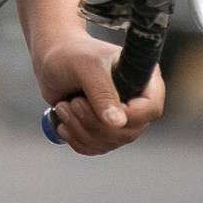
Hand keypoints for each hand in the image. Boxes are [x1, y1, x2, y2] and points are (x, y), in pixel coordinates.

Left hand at [32, 26, 164, 154]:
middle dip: (94, 123)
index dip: (128, 116)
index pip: (151, 108)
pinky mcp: (104, 130)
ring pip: (110, 143)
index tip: (97, 105)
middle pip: (129, 132)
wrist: (50, 61)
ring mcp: (121, 119)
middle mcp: (137, 101)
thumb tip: (118, 123)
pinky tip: (63, 121)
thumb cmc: (70, 54)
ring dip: (81, 130)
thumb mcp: (86, 68)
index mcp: (143, 78)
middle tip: (73, 103)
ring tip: (64, 106)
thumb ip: (101, 93)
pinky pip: (96, 148)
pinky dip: (76, 139)